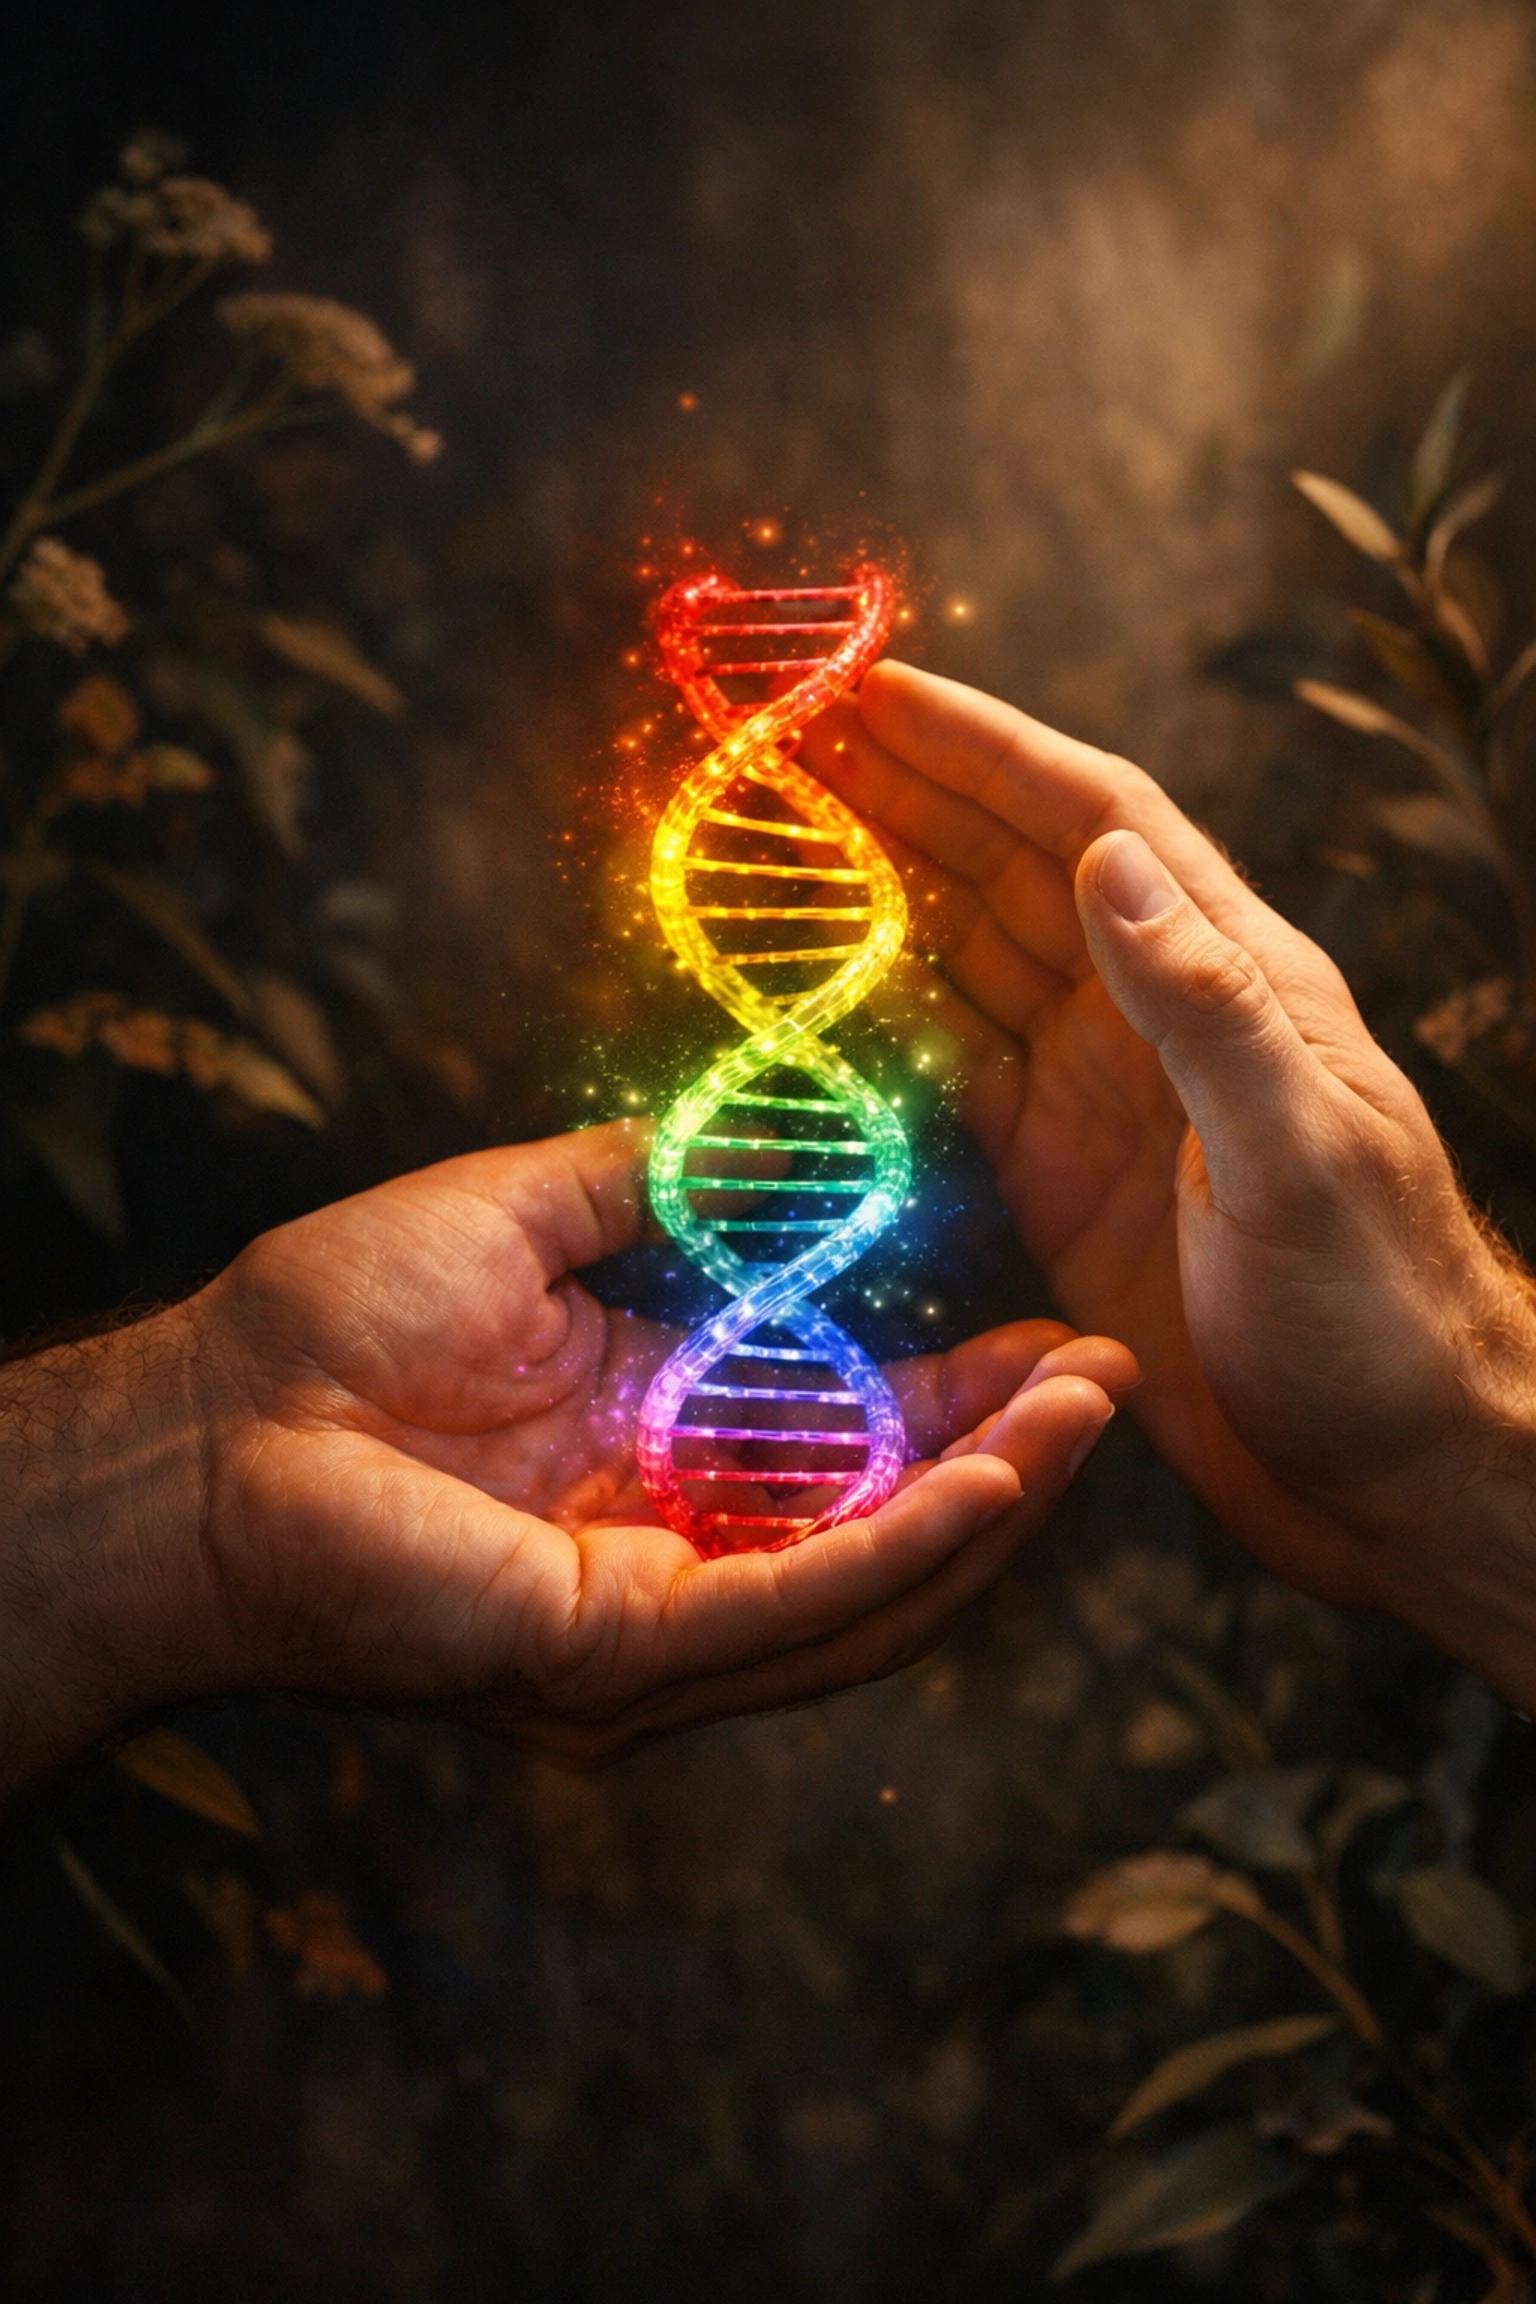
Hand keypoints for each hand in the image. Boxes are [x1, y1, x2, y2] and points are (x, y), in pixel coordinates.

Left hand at [0, 1121, 1135, 1790]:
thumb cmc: (335, 1326)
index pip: (850, 1447)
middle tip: (1116, 1376)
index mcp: (663, 1460)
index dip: (960, 1397)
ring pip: (871, 1586)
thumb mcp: (528, 1214)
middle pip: (888, 1533)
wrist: (205, 1421)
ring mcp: (659, 1620)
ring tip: (1092, 1415)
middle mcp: (679, 1555)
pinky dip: (906, 1544)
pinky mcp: (623, 1648)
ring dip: (994, 1503)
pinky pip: (795, 1606)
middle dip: (1011, 1461)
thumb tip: (763, 1134)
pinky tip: (995, 1479)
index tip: (1053, 1332)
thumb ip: (651, 1183)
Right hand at [803, 662, 1535, 1703]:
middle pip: (1010, 874)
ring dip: (876, 901)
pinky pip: (953, 1084)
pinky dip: (880, 1038)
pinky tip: (811, 1008)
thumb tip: (1107, 861)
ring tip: (770, 846)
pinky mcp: (1061, 1184)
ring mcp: (1104, 1101)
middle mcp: (1158, 1021)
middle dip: (902, 798)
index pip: (1093, 823)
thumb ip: (1205, 1010)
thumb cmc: (1381, 1315)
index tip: (870, 690)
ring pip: (969, 966)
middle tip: (780, 743)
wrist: (1398, 1474)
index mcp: (1234, 979)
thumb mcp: (1301, 1156)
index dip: (983, 747)